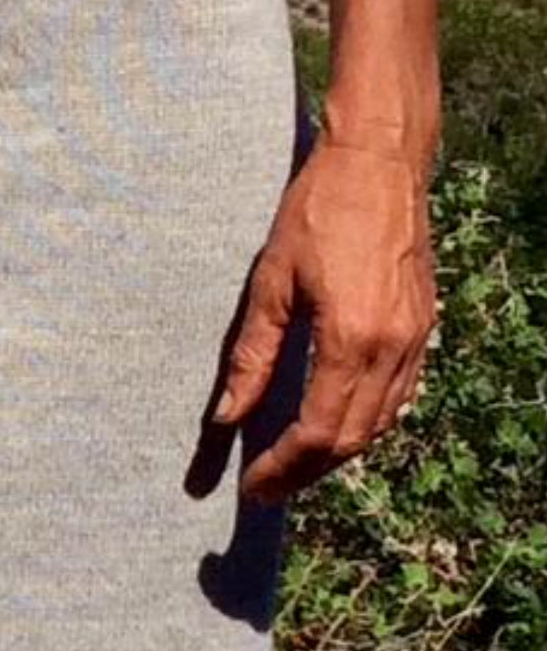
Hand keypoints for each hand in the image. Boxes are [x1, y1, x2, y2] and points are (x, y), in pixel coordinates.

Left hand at [213, 133, 436, 504]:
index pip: (316, 432)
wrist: (380, 161)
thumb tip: (226, 416)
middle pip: (352, 438)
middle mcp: (393, 348)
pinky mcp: (423, 326)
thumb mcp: (271, 282)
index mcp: (352, 340)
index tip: (253, 487)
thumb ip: (252, 355)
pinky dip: (367, 422)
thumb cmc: (317, 211)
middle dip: (307, 472)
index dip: (282, 467)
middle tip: (268, 488)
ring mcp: (416, 339)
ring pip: (381, 423)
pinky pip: (399, 395)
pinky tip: (337, 425)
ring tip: (294, 466)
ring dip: (338, 453)